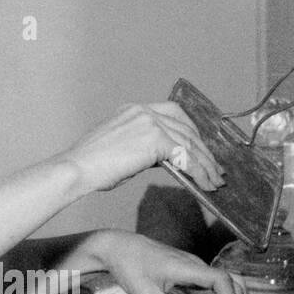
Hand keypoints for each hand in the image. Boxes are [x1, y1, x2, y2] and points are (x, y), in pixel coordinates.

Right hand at [62, 102, 222, 197]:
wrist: (78, 168)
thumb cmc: (92, 165)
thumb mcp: (121, 147)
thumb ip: (145, 147)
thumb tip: (167, 158)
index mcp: (134, 109)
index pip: (173, 113)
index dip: (192, 131)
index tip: (201, 148)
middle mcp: (144, 111)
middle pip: (186, 128)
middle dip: (204, 151)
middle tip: (215, 169)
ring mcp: (150, 123)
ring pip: (190, 143)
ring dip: (205, 164)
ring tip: (214, 181)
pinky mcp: (155, 139)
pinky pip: (186, 157)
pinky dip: (198, 172)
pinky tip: (204, 184)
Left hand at [82, 230, 246, 293]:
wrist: (117, 246)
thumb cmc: (128, 265)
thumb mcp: (145, 292)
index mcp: (187, 266)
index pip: (223, 281)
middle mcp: (195, 264)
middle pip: (233, 282)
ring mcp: (194, 267)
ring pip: (226, 282)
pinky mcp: (189, 271)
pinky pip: (214, 284)